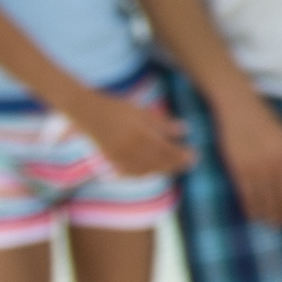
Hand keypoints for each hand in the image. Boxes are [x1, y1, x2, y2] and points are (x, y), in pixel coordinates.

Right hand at [77, 87, 192, 181]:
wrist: (87, 112)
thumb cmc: (117, 107)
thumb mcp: (142, 111)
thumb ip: (163, 123)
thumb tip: (186, 130)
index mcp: (140, 134)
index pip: (166, 150)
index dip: (181, 155)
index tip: (194, 156)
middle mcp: (130, 148)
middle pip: (158, 162)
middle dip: (175, 164)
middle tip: (189, 164)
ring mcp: (120, 156)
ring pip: (146, 169)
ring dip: (162, 170)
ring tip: (174, 167)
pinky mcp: (112, 160)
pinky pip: (131, 172)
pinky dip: (144, 173)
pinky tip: (153, 171)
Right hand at [217, 94, 281, 227]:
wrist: (239, 108)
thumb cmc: (264, 122)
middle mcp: (277, 164)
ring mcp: (258, 168)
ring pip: (267, 201)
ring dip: (270, 215)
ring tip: (271, 224)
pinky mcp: (240, 170)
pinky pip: (248, 196)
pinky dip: (253, 209)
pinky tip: (255, 216)